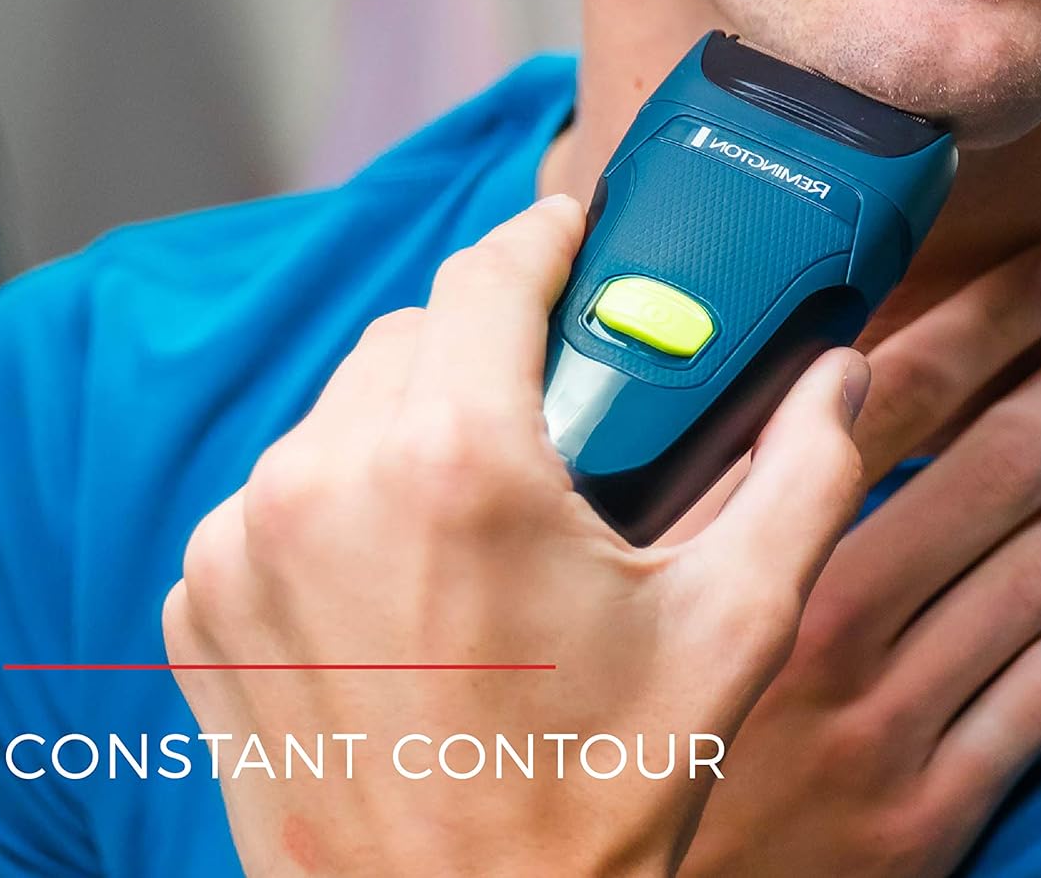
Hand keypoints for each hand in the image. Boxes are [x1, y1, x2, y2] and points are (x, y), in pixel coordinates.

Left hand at [162, 194, 871, 877]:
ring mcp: (243, 544)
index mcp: (452, 463)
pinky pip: (281, 488)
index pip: (490, 271)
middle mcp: (322, 483)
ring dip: (417, 419)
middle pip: (418, 333)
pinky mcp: (201, 600)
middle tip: (561, 406)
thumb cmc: (588, 804)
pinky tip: (405, 569)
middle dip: (492, 344)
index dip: (547, 237)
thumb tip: (840, 377)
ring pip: (346, 405)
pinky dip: (344, 496)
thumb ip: (801, 477)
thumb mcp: (729, 631)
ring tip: (489, 501)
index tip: (578, 236)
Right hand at [677, 248, 1040, 876]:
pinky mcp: (925, 817)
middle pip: (993, 476)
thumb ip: (693, 480)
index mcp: (740, 554)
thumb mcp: (617, 584)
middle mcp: (826, 631)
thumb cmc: (600, 725)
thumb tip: (778, 371)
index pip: (890, 403)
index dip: (984, 325)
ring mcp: (887, 727)